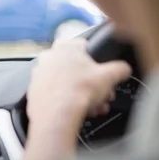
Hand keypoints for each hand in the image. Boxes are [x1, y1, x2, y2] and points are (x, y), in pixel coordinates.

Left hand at [24, 38, 131, 159]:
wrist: (57, 113)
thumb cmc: (79, 90)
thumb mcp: (109, 76)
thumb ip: (120, 68)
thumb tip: (124, 68)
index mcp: (65, 46)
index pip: (84, 46)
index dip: (97, 61)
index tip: (102, 73)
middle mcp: (49, 56)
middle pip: (76, 68)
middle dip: (91, 82)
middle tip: (101, 94)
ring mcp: (39, 73)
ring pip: (66, 82)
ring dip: (81, 93)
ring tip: (93, 106)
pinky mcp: (34, 90)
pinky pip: (55, 93)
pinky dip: (66, 100)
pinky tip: (78, 110)